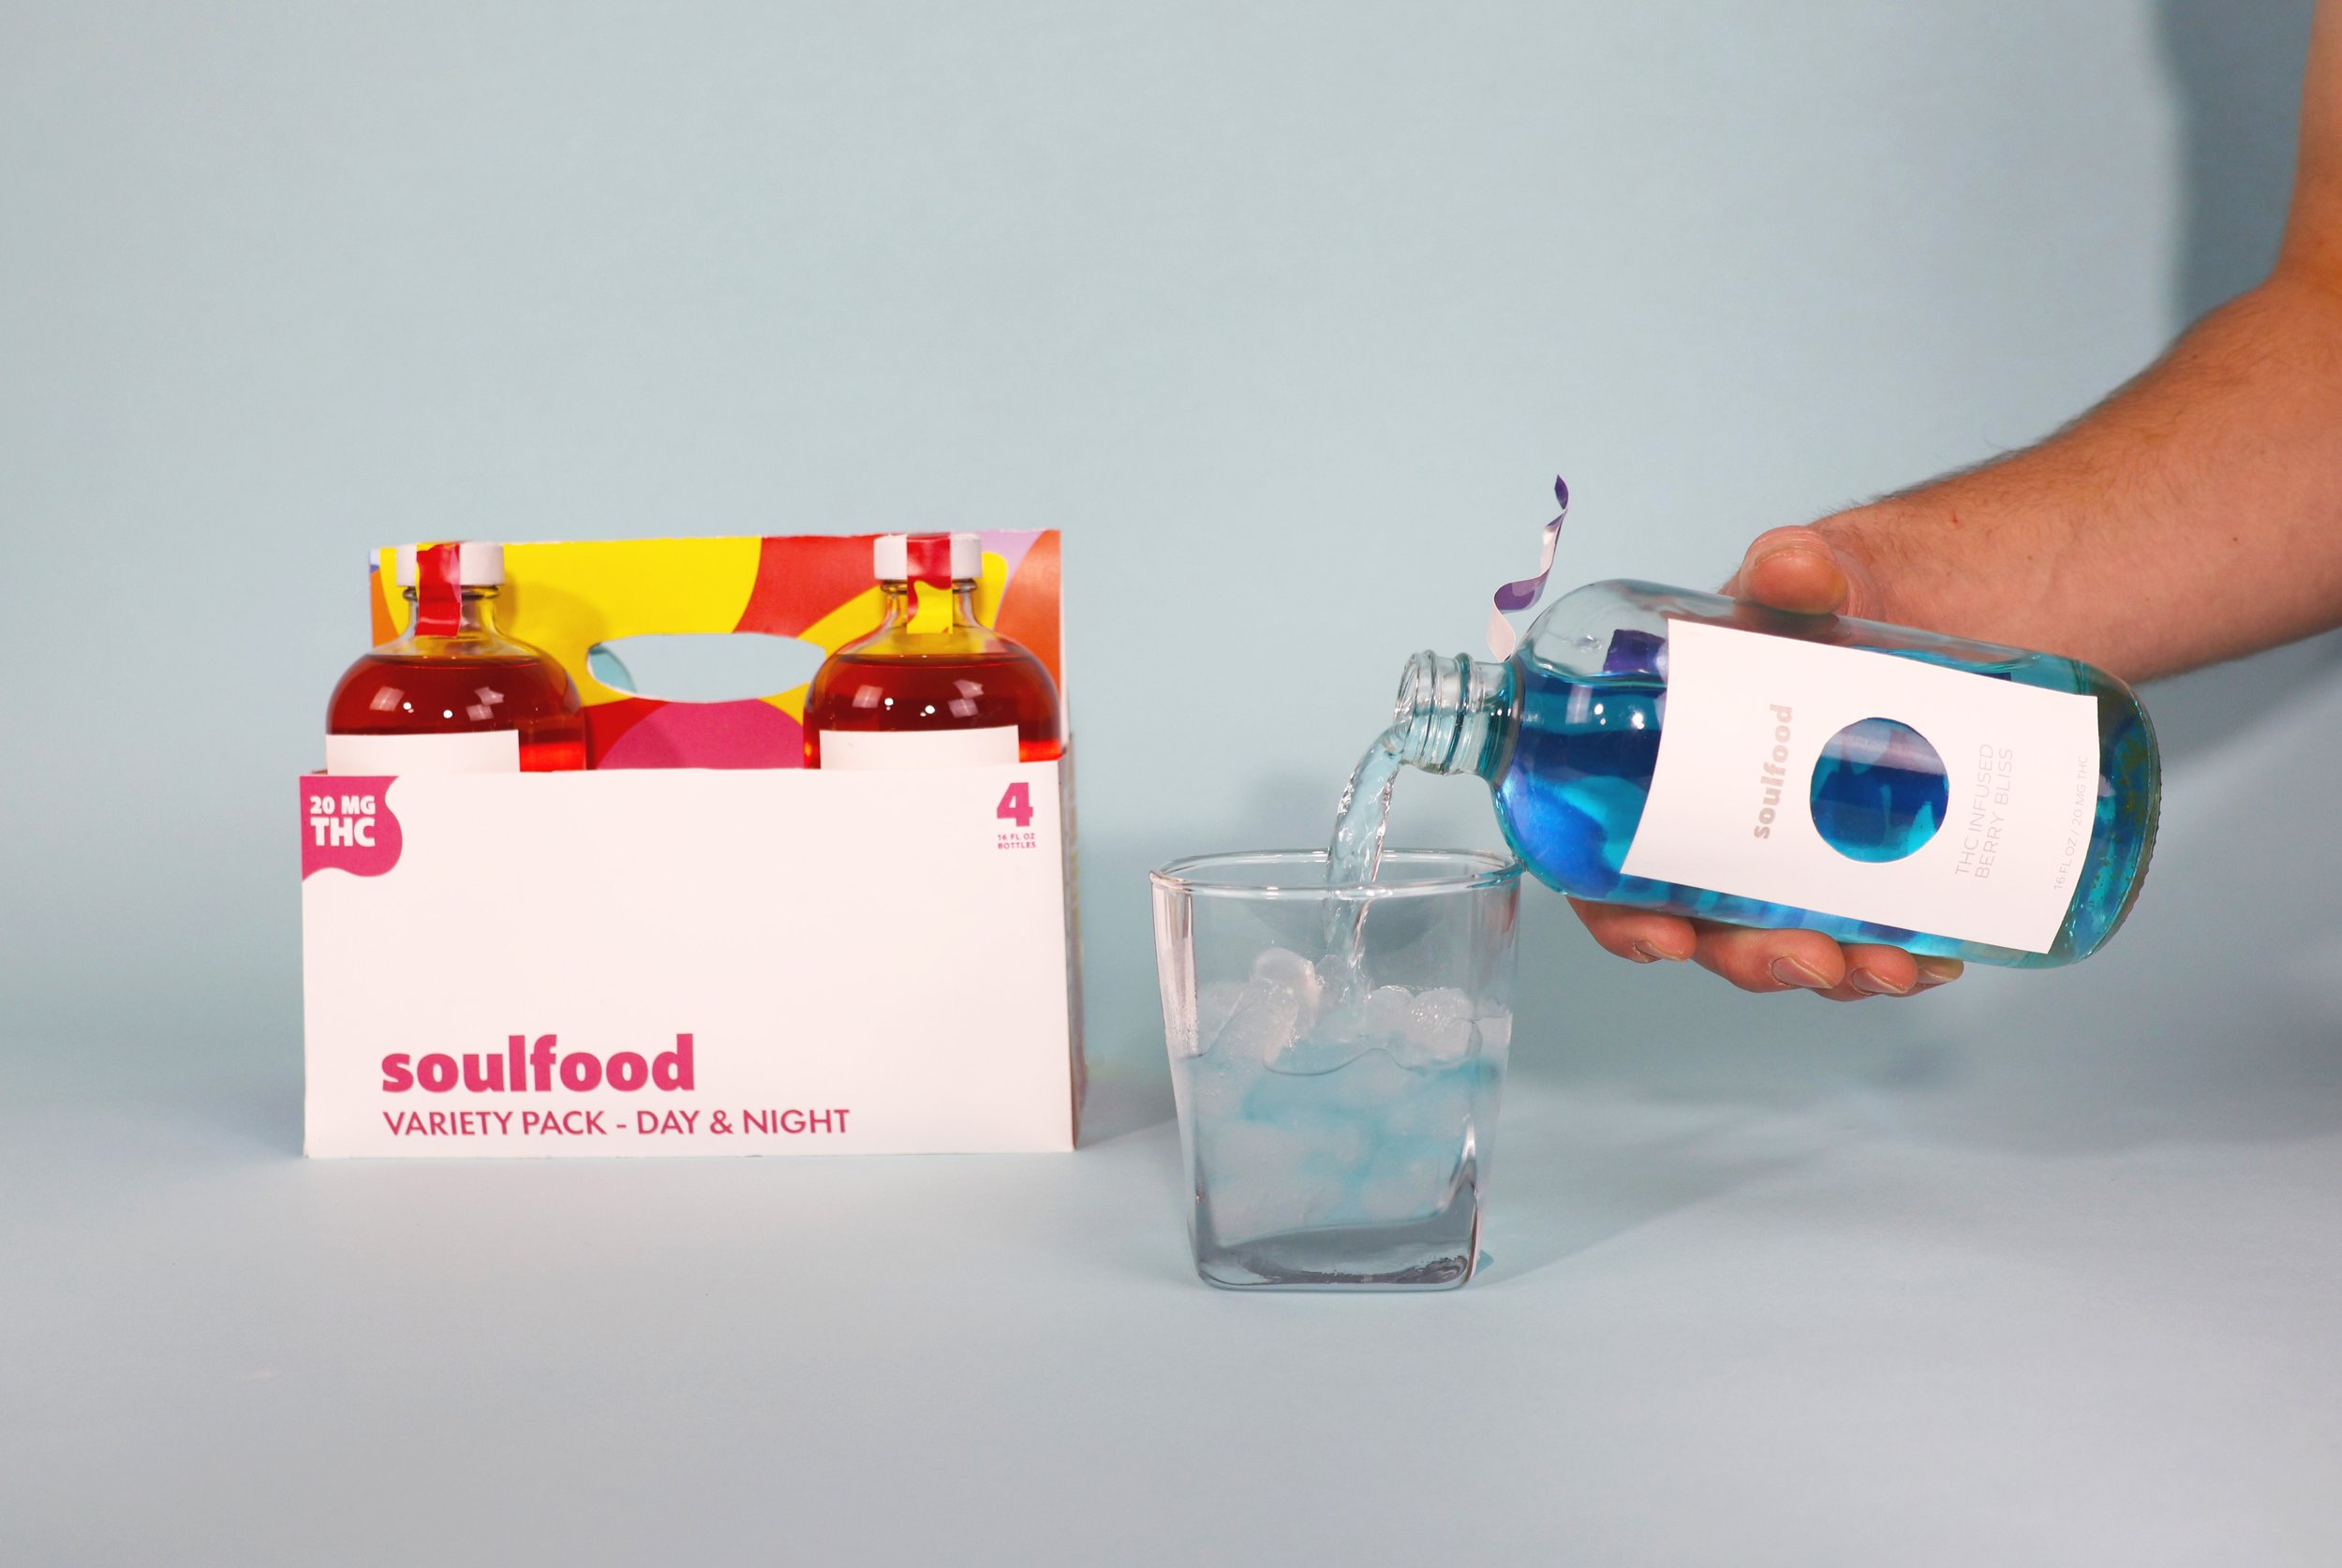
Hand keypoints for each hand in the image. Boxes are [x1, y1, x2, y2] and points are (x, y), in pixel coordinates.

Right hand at [1569, 524, 1963, 999]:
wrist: (1955, 602)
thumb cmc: (1846, 598)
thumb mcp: (1817, 581)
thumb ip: (1797, 571)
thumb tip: (1791, 564)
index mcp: (1673, 760)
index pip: (1611, 854)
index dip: (1619, 912)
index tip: (1664, 935)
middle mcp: (1725, 818)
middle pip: (1705, 921)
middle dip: (1754, 959)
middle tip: (1811, 959)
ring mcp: (1799, 849)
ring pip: (1787, 940)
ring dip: (1833, 974)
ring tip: (1892, 969)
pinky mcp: (1870, 863)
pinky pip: (1864, 935)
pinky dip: (1896, 958)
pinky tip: (1936, 957)